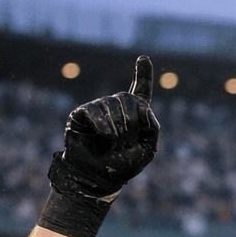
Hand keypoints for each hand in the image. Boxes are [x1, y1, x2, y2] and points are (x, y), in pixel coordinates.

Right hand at [49, 55, 159, 199]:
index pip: (140, 89)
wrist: (99, 177)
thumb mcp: (148, 149)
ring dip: (117, 129)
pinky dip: (103, 126)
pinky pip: (94, 111)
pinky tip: (104, 137)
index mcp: (134, 114)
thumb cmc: (124, 165)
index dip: (143, 74)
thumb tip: (145, 108)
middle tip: (126, 142)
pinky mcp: (82, 114)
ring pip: (111, 105)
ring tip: (114, 144)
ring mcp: (98, 108)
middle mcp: (116, 107)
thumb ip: (153, 128)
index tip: (144, 59)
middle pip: (127, 98)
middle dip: (131, 123)